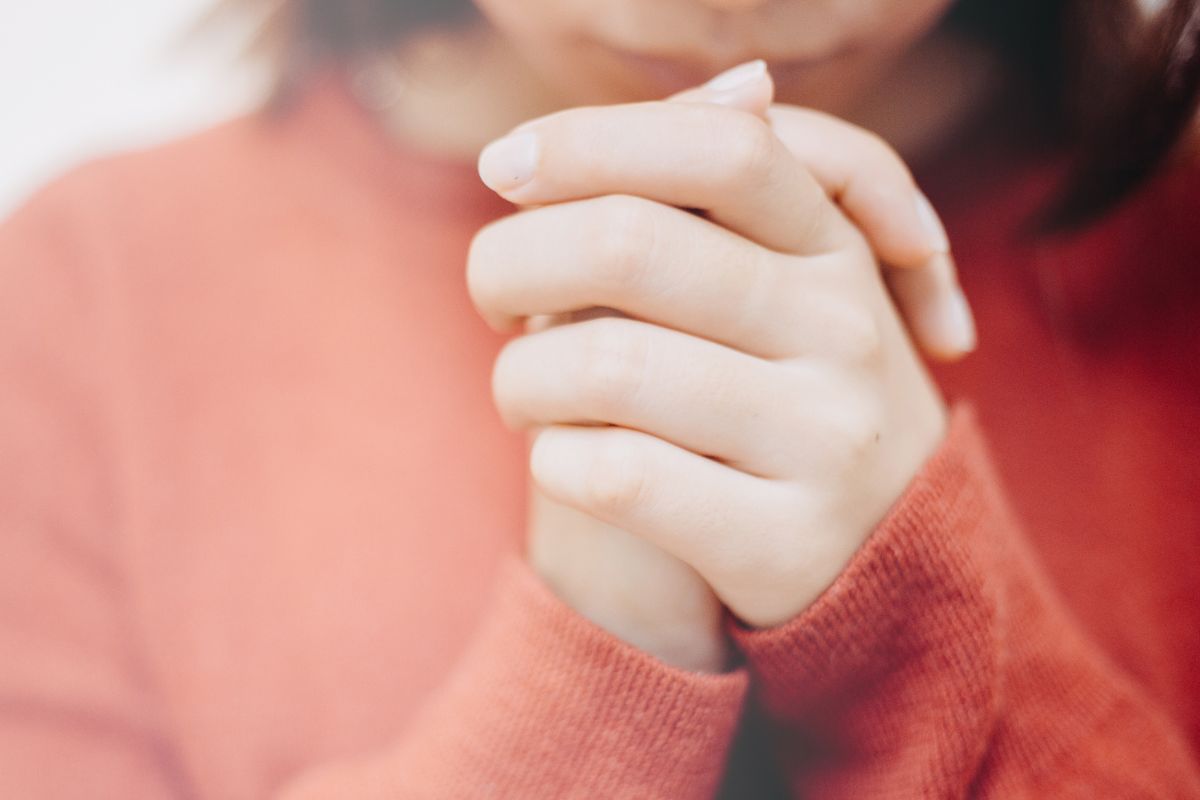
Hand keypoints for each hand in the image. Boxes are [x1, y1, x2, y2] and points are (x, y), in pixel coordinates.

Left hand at [469, 62, 966, 657]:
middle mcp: (846, 333)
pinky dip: (554, 461)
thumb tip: (742, 78)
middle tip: (491, 300)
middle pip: (628, 246)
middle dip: (509, 262)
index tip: (502, 169)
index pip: (717, 148)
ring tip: (524, 393)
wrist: (875, 563)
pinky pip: (618, 475)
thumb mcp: (786, 289)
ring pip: (606, 365)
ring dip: (520, 378)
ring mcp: (826, 440)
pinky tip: (563, 461)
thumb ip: (734, 194)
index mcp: (835, 251)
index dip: (588, 140)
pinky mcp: (786, 543)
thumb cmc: (780, 400)